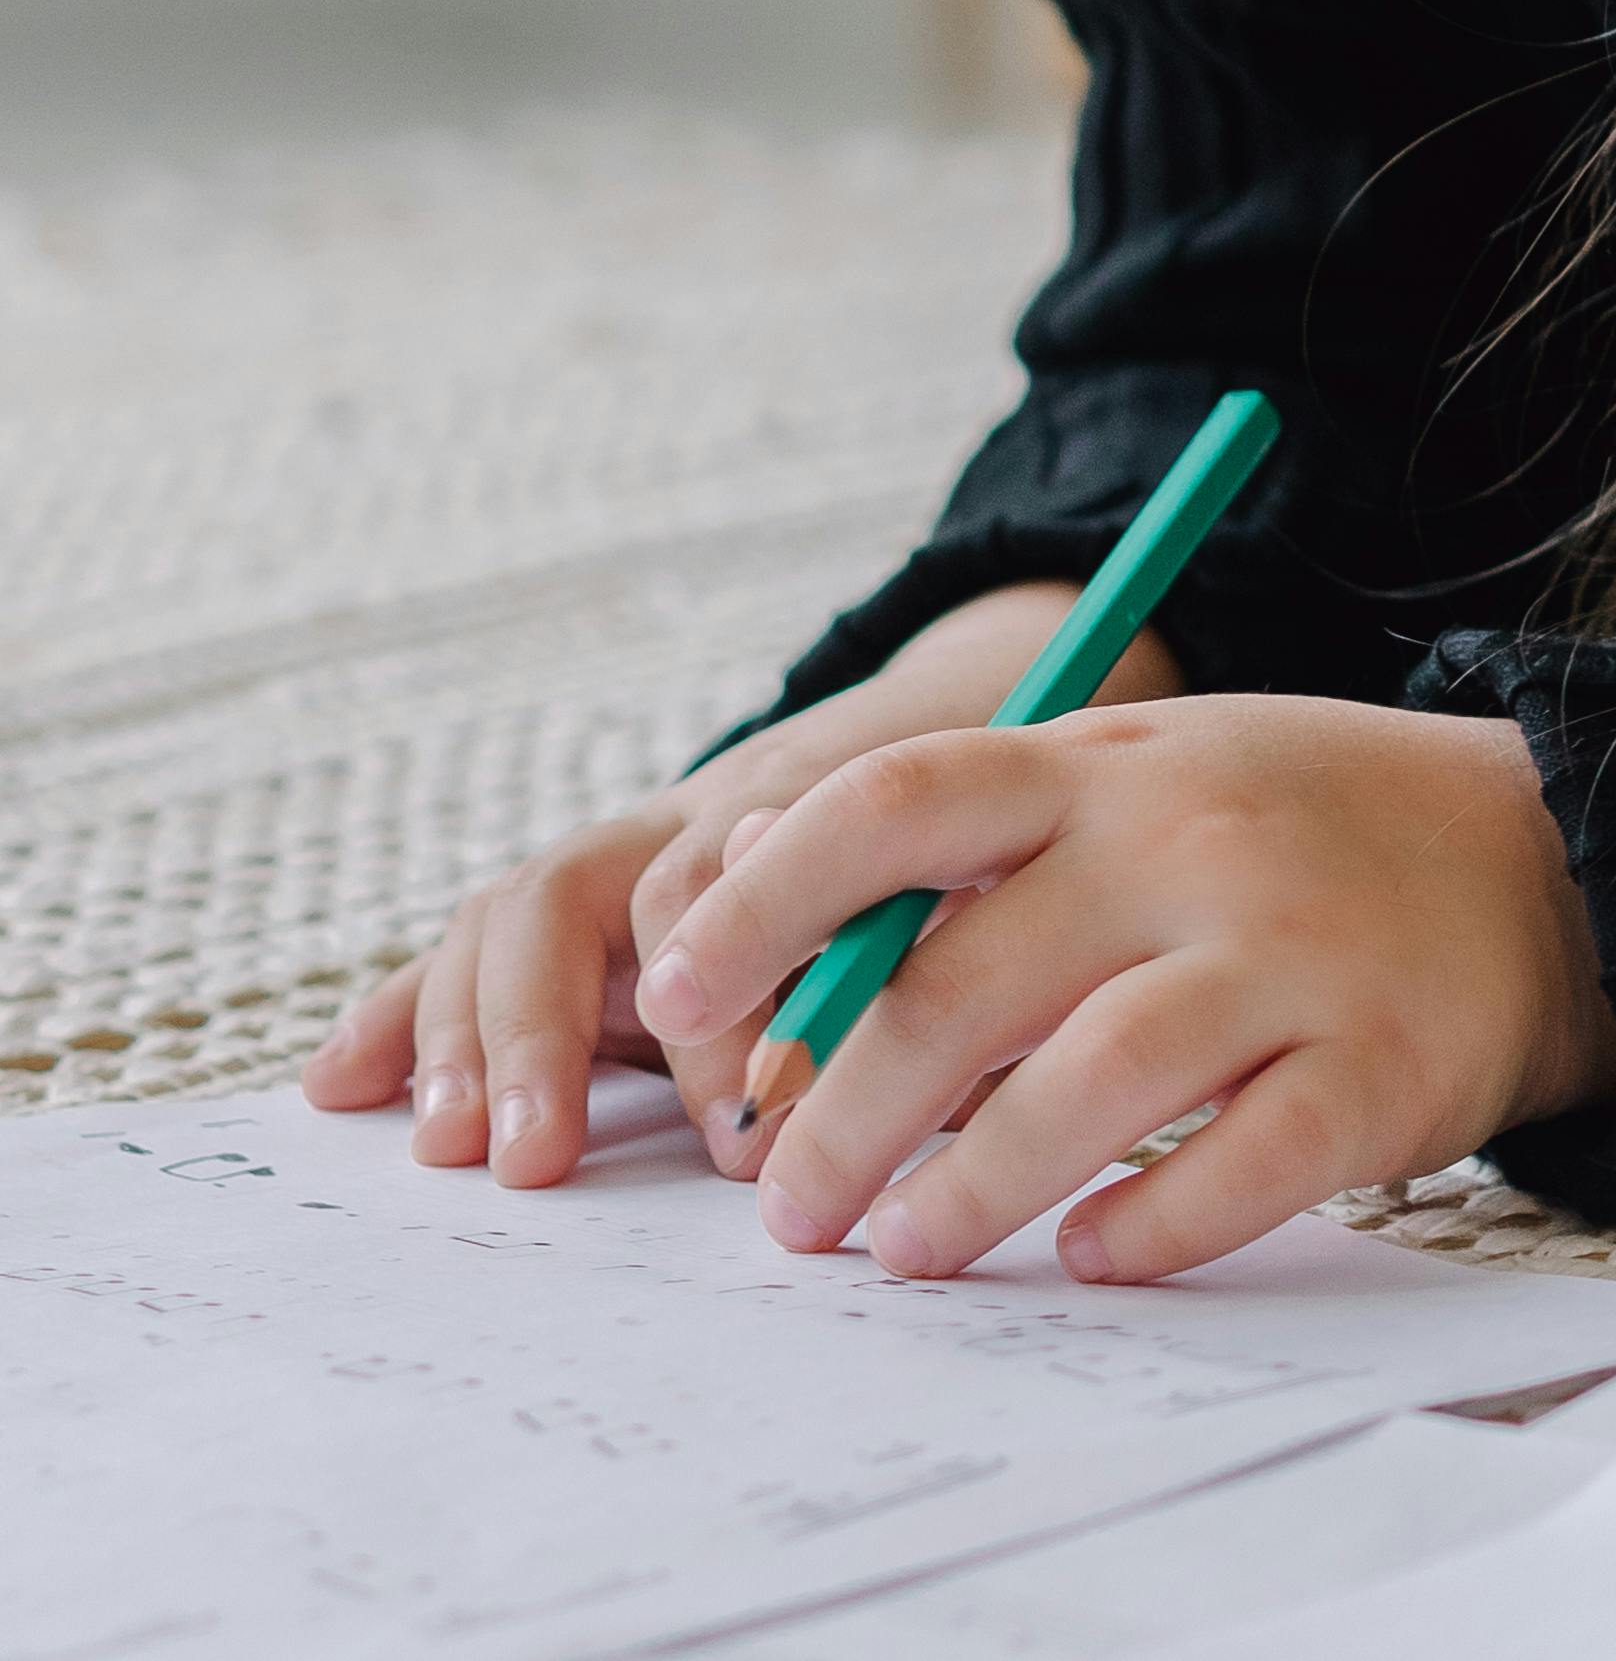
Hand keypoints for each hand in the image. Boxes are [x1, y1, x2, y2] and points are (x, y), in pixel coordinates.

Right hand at [298, 585, 1124, 1185]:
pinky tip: (336, 1084)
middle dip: (544, 1026)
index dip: (714, 996)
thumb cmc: (990, 855)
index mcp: (801, 806)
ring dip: (469, 1031)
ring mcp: (630, 858)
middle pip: (577, 887)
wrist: (968, 748)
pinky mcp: (584, 918)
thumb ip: (929, 962)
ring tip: (448, 1145)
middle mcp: (692, 821)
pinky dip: (408, 1016)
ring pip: (517, 910)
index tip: (739, 1118)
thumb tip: (857, 1078)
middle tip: (542, 1155)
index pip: (719, 875)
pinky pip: (480, 952)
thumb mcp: (991, 894)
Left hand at [631, 691, 1615, 1284]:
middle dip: (841, 1110)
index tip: (677, 999)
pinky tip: (1085, 1258)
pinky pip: (1229, 1171)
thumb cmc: (1298, 824)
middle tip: (786, 1203)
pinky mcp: (1372, 1066)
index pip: (895, 804)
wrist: (1545, 855)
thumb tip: (769, 893)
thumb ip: (977, 832)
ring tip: (904, 1250)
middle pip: (963, 979)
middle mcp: (1183, 841)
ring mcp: (1284, 952)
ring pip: (1082, 1087)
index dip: (766, 899)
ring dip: (965, 1190)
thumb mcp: (1139, 773)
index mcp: (1107, 759)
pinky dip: (1138, 1230)